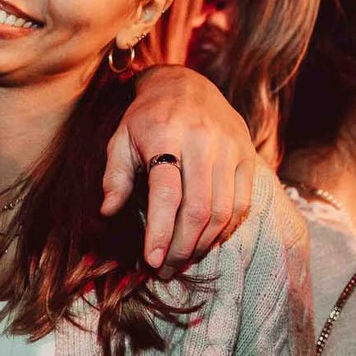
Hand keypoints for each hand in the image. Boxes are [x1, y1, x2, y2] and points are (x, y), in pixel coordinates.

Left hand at [103, 65, 256, 275]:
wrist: (186, 84)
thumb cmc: (146, 118)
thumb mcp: (120, 138)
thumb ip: (114, 175)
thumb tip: (108, 212)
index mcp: (166, 136)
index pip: (166, 194)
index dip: (160, 232)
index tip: (151, 260)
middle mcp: (203, 142)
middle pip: (198, 208)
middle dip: (182, 247)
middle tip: (166, 270)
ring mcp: (230, 149)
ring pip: (223, 211)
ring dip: (203, 244)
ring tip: (183, 261)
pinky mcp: (247, 156)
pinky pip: (242, 203)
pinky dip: (226, 230)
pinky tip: (207, 243)